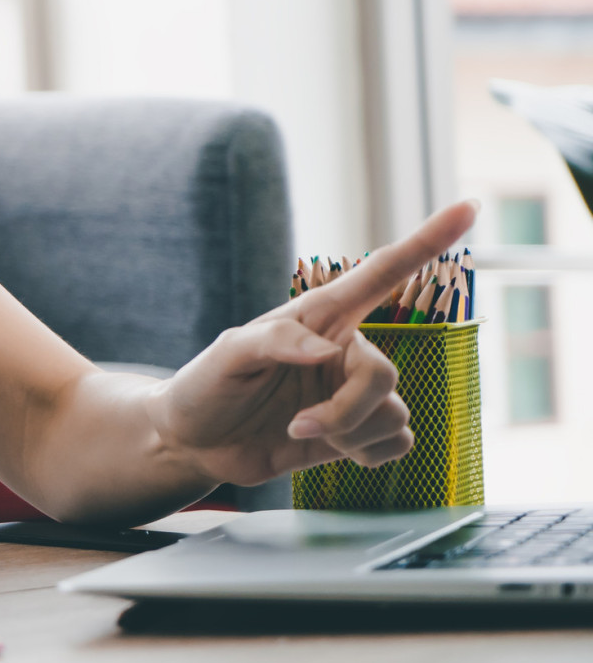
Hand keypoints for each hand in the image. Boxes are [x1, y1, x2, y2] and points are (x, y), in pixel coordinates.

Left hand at [150, 201, 478, 486]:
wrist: (196, 443)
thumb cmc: (205, 388)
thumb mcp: (227, 355)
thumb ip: (273, 343)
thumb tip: (328, 350)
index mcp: (317, 316)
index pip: (381, 273)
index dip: (426, 241)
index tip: (467, 208)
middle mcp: (343, 348)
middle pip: (383, 375)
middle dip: (346, 411)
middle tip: (299, 425)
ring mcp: (352, 390)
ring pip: (393, 414)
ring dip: (349, 436)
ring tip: (301, 431)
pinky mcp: (357, 430)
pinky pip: (398, 443)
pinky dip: (367, 455)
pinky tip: (331, 450)